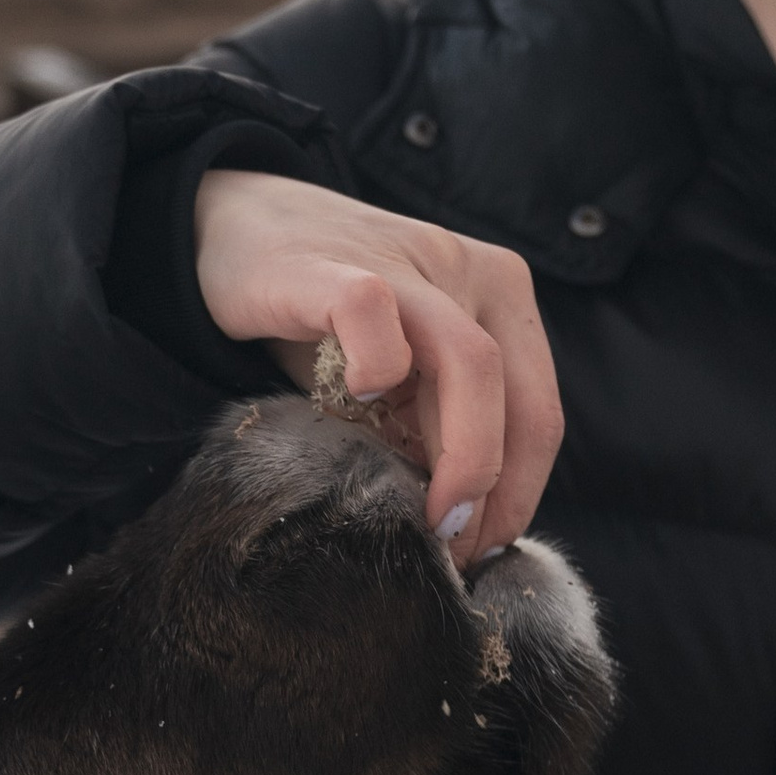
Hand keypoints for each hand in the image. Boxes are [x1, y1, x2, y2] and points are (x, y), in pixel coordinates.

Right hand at [194, 167, 563, 557]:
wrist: (235, 222)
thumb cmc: (321, 312)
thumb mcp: (399, 371)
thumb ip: (434, 425)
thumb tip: (463, 528)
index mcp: (500, 295)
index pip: (540, 414)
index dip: (519, 496)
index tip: (477, 549)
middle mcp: (468, 271)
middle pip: (518, 400)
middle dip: (494, 495)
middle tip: (451, 552)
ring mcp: (406, 263)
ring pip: (471, 365)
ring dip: (463, 458)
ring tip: (424, 517)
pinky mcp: (333, 266)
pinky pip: (374, 314)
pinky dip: (377, 368)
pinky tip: (356, 403)